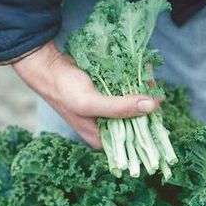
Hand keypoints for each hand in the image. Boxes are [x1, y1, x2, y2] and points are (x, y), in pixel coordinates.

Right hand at [13, 41, 159, 148]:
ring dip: (143, 89)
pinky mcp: (108, 95)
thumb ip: (120, 107)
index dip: (150, 123)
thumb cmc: (64, 90)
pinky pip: (127, 91)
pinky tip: (141, 69)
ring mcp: (108, 111)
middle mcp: (108, 127)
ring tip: (149, 74)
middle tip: (154, 86)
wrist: (47, 66)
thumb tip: (151, 106)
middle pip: (137, 119)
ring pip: (133, 103)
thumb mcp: (91, 103)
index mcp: (103, 139)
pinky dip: (134, 81)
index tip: (159, 104)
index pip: (134, 138)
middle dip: (148, 103)